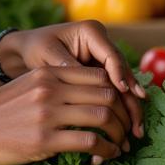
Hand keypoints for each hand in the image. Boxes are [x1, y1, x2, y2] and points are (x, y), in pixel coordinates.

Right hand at [0, 62, 137, 164]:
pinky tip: (107, 156)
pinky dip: (106, 149)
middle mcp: (50, 87)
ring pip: (104, 115)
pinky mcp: (44, 140)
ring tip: (121, 145)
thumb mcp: (25, 89)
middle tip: (129, 130)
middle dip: (125, 113)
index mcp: (47, 72)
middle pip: (107, 92)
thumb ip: (54, 88)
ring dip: (119, 133)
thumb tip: (86, 100)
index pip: (98, 74)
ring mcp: (48, 113)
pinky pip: (91, 141)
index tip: (124, 109)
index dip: (119, 92)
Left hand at [2, 21, 145, 137]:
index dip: (120, 75)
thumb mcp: (47, 54)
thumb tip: (87, 84)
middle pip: (123, 73)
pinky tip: (126, 129)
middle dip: (131, 100)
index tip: (125, 93)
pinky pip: (114, 93)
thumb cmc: (35, 48)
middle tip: (137, 123)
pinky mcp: (101, 75)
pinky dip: (119, 110)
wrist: (27, 50)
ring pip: (122, 86)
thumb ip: (67, 66)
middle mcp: (103, 45)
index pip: (111, 56)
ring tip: (136, 132)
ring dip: (130, 109)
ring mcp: (103, 60)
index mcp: (92, 32)